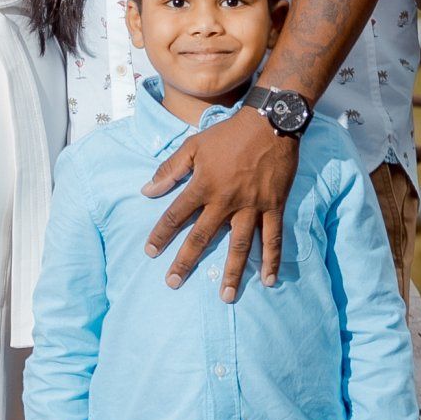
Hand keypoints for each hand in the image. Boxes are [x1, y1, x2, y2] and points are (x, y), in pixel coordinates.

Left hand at [143, 106, 299, 297]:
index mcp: (203, 186)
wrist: (270, 123)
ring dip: (233, 273)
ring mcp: (252, 206)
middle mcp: (225, 201)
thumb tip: (147, 190)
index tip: (149, 252)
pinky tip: (269, 280)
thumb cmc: (228, 134)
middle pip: (202, 237)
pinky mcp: (274, 207)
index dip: (161, 235)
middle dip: (186, 261)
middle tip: (173, 283)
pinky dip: (272, 259)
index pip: (176, 215)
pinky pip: (273, 238)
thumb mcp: (193, 146)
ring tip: (226, 296)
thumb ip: (170, 170)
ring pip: (240, 246)